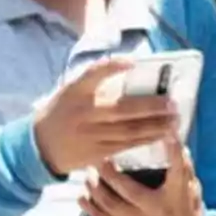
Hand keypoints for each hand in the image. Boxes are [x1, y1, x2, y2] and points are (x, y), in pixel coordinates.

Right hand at [33, 57, 176, 175]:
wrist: (41, 145)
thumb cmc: (64, 111)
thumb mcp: (72, 92)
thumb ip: (96, 85)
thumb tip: (135, 75)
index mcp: (76, 91)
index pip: (93, 74)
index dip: (112, 66)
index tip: (132, 62)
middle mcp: (84, 113)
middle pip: (122, 109)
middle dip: (151, 106)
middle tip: (173, 103)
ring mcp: (90, 134)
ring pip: (129, 130)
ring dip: (155, 126)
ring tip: (174, 120)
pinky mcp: (96, 153)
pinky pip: (126, 146)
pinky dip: (146, 140)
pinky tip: (161, 136)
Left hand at [77, 138, 203, 215]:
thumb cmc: (185, 208)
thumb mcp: (191, 188)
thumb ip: (183, 167)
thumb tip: (171, 138)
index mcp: (176, 196)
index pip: (177, 171)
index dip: (175, 153)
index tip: (169, 136)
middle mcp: (156, 209)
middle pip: (129, 191)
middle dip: (110, 173)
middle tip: (100, 159)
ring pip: (112, 206)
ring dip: (96, 188)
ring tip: (88, 174)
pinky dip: (91, 208)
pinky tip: (82, 195)